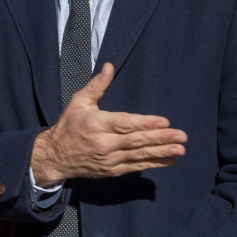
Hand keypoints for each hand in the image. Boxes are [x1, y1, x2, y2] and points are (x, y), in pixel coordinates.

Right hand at [30, 63, 187, 185]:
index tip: (164, 122)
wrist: (56, 157)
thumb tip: (109, 66)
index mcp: (96, 124)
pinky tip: (170, 160)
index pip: (124, 124)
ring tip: (180, 149)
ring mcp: (109, 159)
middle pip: (136, 140)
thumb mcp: (78, 102)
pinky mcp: (113, 170)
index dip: (145, 123)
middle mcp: (104, 143)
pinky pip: (136, 167)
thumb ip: (96, 85)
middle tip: (181, 135)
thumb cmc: (69, 126)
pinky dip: (154, 164)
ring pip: (139, 155)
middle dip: (161, 138)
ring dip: (161, 152)